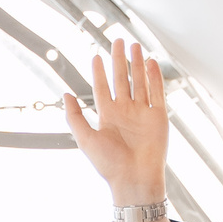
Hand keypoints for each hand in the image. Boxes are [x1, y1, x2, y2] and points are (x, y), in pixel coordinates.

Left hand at [62, 40, 169, 209]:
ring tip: (134, 46)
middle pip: (121, 80)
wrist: (134, 180)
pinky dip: (154, 77)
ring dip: (136, 64)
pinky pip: (157, 93)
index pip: (103, 89)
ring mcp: (142, 113)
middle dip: (119, 61)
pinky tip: (150, 63)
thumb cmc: (109, 165)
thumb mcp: (85, 139)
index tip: (96, 56)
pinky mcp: (158, 117)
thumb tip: (65, 94)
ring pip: (139, 82)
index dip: (99, 72)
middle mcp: (125, 112)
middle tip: (117, 41)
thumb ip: (74, 117)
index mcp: (108, 117)